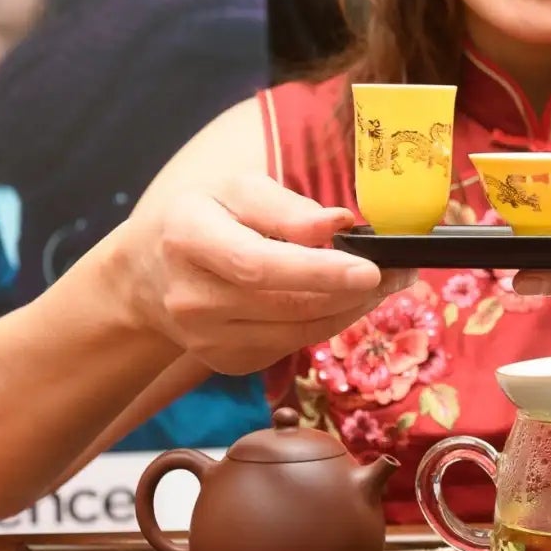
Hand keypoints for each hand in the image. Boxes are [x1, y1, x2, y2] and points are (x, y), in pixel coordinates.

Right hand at [129, 174, 413, 375]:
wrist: (148, 275)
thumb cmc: (201, 217)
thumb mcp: (234, 189)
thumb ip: (285, 206)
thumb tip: (339, 224)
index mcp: (188, 239)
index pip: (260, 266)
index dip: (320, 272)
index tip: (371, 269)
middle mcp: (192, 298)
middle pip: (288, 305)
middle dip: (355, 291)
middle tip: (402, 269)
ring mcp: (207, 339)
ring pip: (299, 332)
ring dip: (352, 309)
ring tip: (387, 282)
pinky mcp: (228, 362)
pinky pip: (293, 346)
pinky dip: (328, 323)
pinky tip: (347, 299)